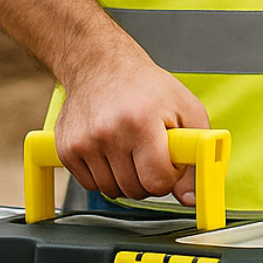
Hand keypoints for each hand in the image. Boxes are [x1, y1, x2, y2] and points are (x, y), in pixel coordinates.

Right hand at [54, 46, 210, 204]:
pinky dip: (103, 175)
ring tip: (129, 149)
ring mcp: (84, 143)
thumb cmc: (145, 86)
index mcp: (141, 122)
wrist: (99, 65)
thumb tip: (190, 198)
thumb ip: (196, 156)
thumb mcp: (186, 109)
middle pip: (135, 190)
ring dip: (125, 178)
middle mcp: (108, 133)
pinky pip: (90, 184)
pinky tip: (110, 151)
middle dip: (148, 177)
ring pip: (112, 191)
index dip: (169, 176)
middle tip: (149, 152)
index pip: (157, 181)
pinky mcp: (66, 149)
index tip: (168, 160)